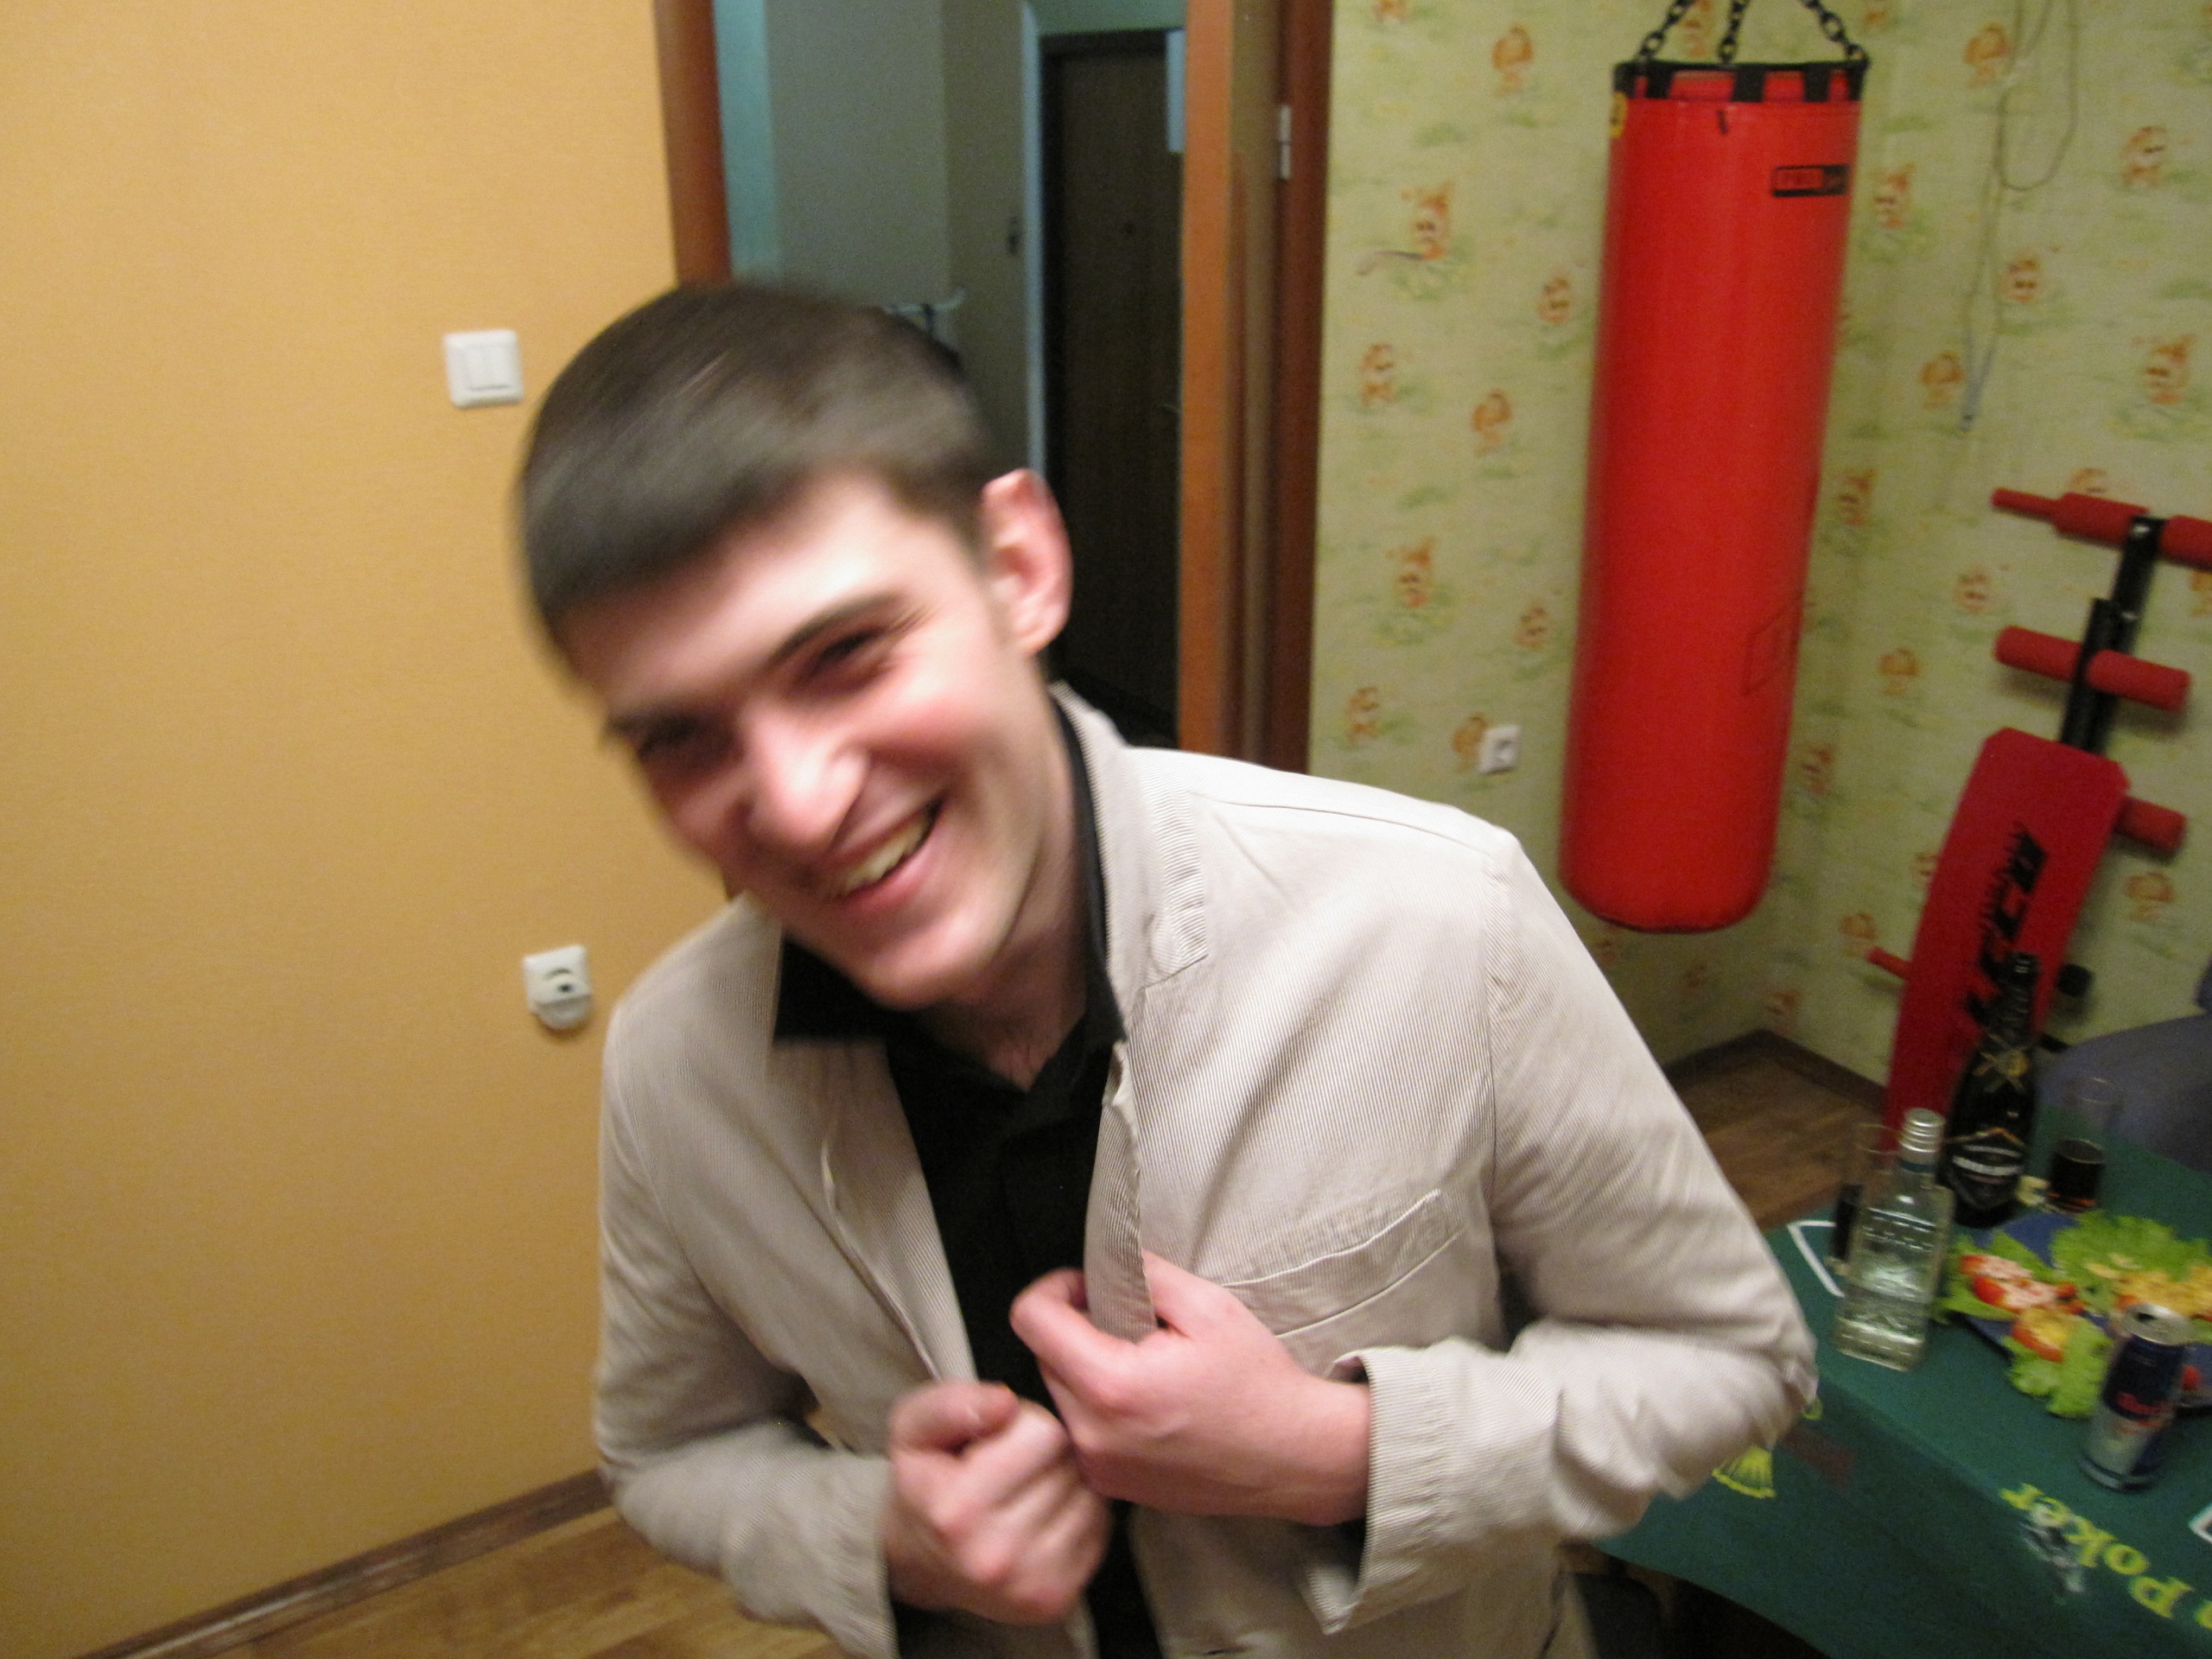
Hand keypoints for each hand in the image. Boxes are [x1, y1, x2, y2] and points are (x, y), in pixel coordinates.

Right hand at [881, 1380, 1110, 1624]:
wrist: (922, 1560)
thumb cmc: (925, 1481)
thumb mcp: (913, 1427)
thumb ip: (952, 1404)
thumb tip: (1005, 1403)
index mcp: (957, 1511)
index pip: (1045, 1433)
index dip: (1027, 1422)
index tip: (1000, 1437)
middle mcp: (995, 1557)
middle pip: (1071, 1465)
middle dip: (1049, 1453)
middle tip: (1015, 1465)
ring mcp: (1029, 1586)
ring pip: (1091, 1497)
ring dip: (1067, 1483)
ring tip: (1028, 1489)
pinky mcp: (1056, 1601)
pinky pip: (1099, 1529)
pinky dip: (1078, 1514)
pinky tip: (1044, 1516)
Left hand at [1010, 1253, 1371, 1526]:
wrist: (1296, 1457)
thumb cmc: (1259, 1384)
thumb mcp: (1208, 1306)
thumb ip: (1143, 1274)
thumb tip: (1102, 1264)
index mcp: (1111, 1385)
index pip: (1031, 1320)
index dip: (1056, 1288)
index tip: (1089, 1285)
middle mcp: (1093, 1435)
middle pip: (1043, 1356)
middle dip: (1075, 1330)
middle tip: (1129, 1325)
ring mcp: (1099, 1467)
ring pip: (1060, 1394)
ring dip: (1086, 1370)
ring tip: (1143, 1366)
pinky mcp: (1111, 1486)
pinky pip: (1081, 1429)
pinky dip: (1100, 1408)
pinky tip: (1147, 1403)